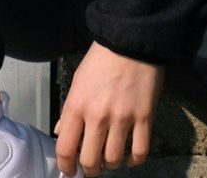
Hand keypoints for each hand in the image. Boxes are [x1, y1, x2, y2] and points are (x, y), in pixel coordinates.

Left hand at [53, 40, 163, 175]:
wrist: (130, 41)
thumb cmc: (100, 60)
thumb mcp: (78, 81)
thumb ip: (69, 110)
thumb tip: (61, 132)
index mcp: (76, 106)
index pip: (65, 149)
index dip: (66, 166)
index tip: (70, 171)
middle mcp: (97, 116)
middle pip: (90, 161)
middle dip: (89, 171)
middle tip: (92, 168)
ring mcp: (122, 118)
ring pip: (114, 159)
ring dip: (111, 165)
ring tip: (111, 159)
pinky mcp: (145, 117)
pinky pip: (140, 151)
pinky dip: (134, 160)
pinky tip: (130, 157)